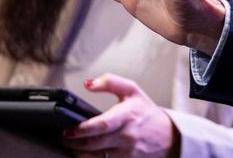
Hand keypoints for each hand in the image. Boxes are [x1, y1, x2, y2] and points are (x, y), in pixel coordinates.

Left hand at [61, 74, 178, 157]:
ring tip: (72, 145)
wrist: (167, 136)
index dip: (82, 129)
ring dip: (79, 152)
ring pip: (96, 156)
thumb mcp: (132, 91)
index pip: (101, 125)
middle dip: (74, 142)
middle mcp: (126, 135)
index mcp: (127, 115)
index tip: (68, 129)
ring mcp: (126, 151)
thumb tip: (89, 84)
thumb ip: (110, 82)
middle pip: (94, 143)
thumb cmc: (147, 113)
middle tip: (64, 137)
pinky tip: (85, 153)